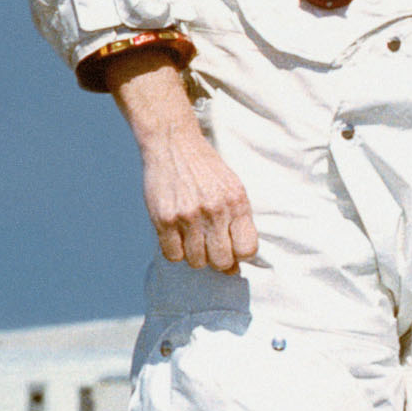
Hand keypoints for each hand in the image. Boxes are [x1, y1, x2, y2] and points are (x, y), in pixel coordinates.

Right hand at [110, 52, 256, 274]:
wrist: (173, 144)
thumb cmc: (206, 170)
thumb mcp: (232, 187)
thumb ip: (238, 223)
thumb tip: (235, 266)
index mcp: (237, 202)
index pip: (247, 249)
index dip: (241, 255)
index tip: (233, 249)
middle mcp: (215, 210)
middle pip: (222, 261)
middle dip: (219, 261)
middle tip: (212, 248)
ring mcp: (188, 216)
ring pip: (197, 262)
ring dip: (197, 256)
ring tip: (195, 240)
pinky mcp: (164, 219)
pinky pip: (173, 255)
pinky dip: (176, 252)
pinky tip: (178, 237)